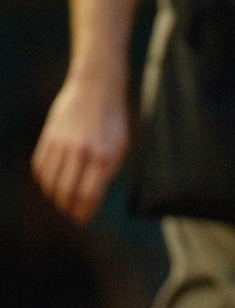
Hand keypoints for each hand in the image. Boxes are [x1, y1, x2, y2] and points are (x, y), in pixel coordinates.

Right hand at [33, 74, 129, 223]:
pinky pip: (40, 168)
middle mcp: (82, 153)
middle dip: (68, 208)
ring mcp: (62, 145)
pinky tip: (52, 183)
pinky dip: (44, 181)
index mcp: (104, 157)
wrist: (96, 89)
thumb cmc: (113, 121)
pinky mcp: (49, 138)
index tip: (83, 218)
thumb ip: (107, 172)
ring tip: (62, 200)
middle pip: (67, 194)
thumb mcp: (121, 146)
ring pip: (50, 183)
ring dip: (55, 197)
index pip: (89, 197)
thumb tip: (91, 198)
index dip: (84, 213)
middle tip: (71, 212)